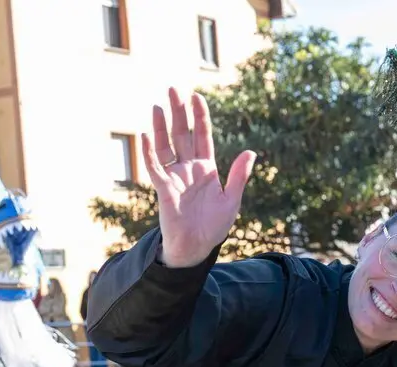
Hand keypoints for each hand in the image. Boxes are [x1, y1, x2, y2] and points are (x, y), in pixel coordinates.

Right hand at [141, 87, 255, 267]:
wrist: (197, 247)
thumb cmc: (214, 226)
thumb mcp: (232, 200)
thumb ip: (239, 176)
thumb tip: (250, 152)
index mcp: (206, 169)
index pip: (202, 136)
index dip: (199, 117)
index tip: (196, 96)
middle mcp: (188, 169)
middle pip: (182, 135)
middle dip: (178, 113)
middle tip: (173, 89)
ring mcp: (175, 178)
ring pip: (166, 146)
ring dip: (161, 127)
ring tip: (158, 106)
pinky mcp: (164, 190)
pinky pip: (155, 168)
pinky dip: (149, 152)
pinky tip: (146, 135)